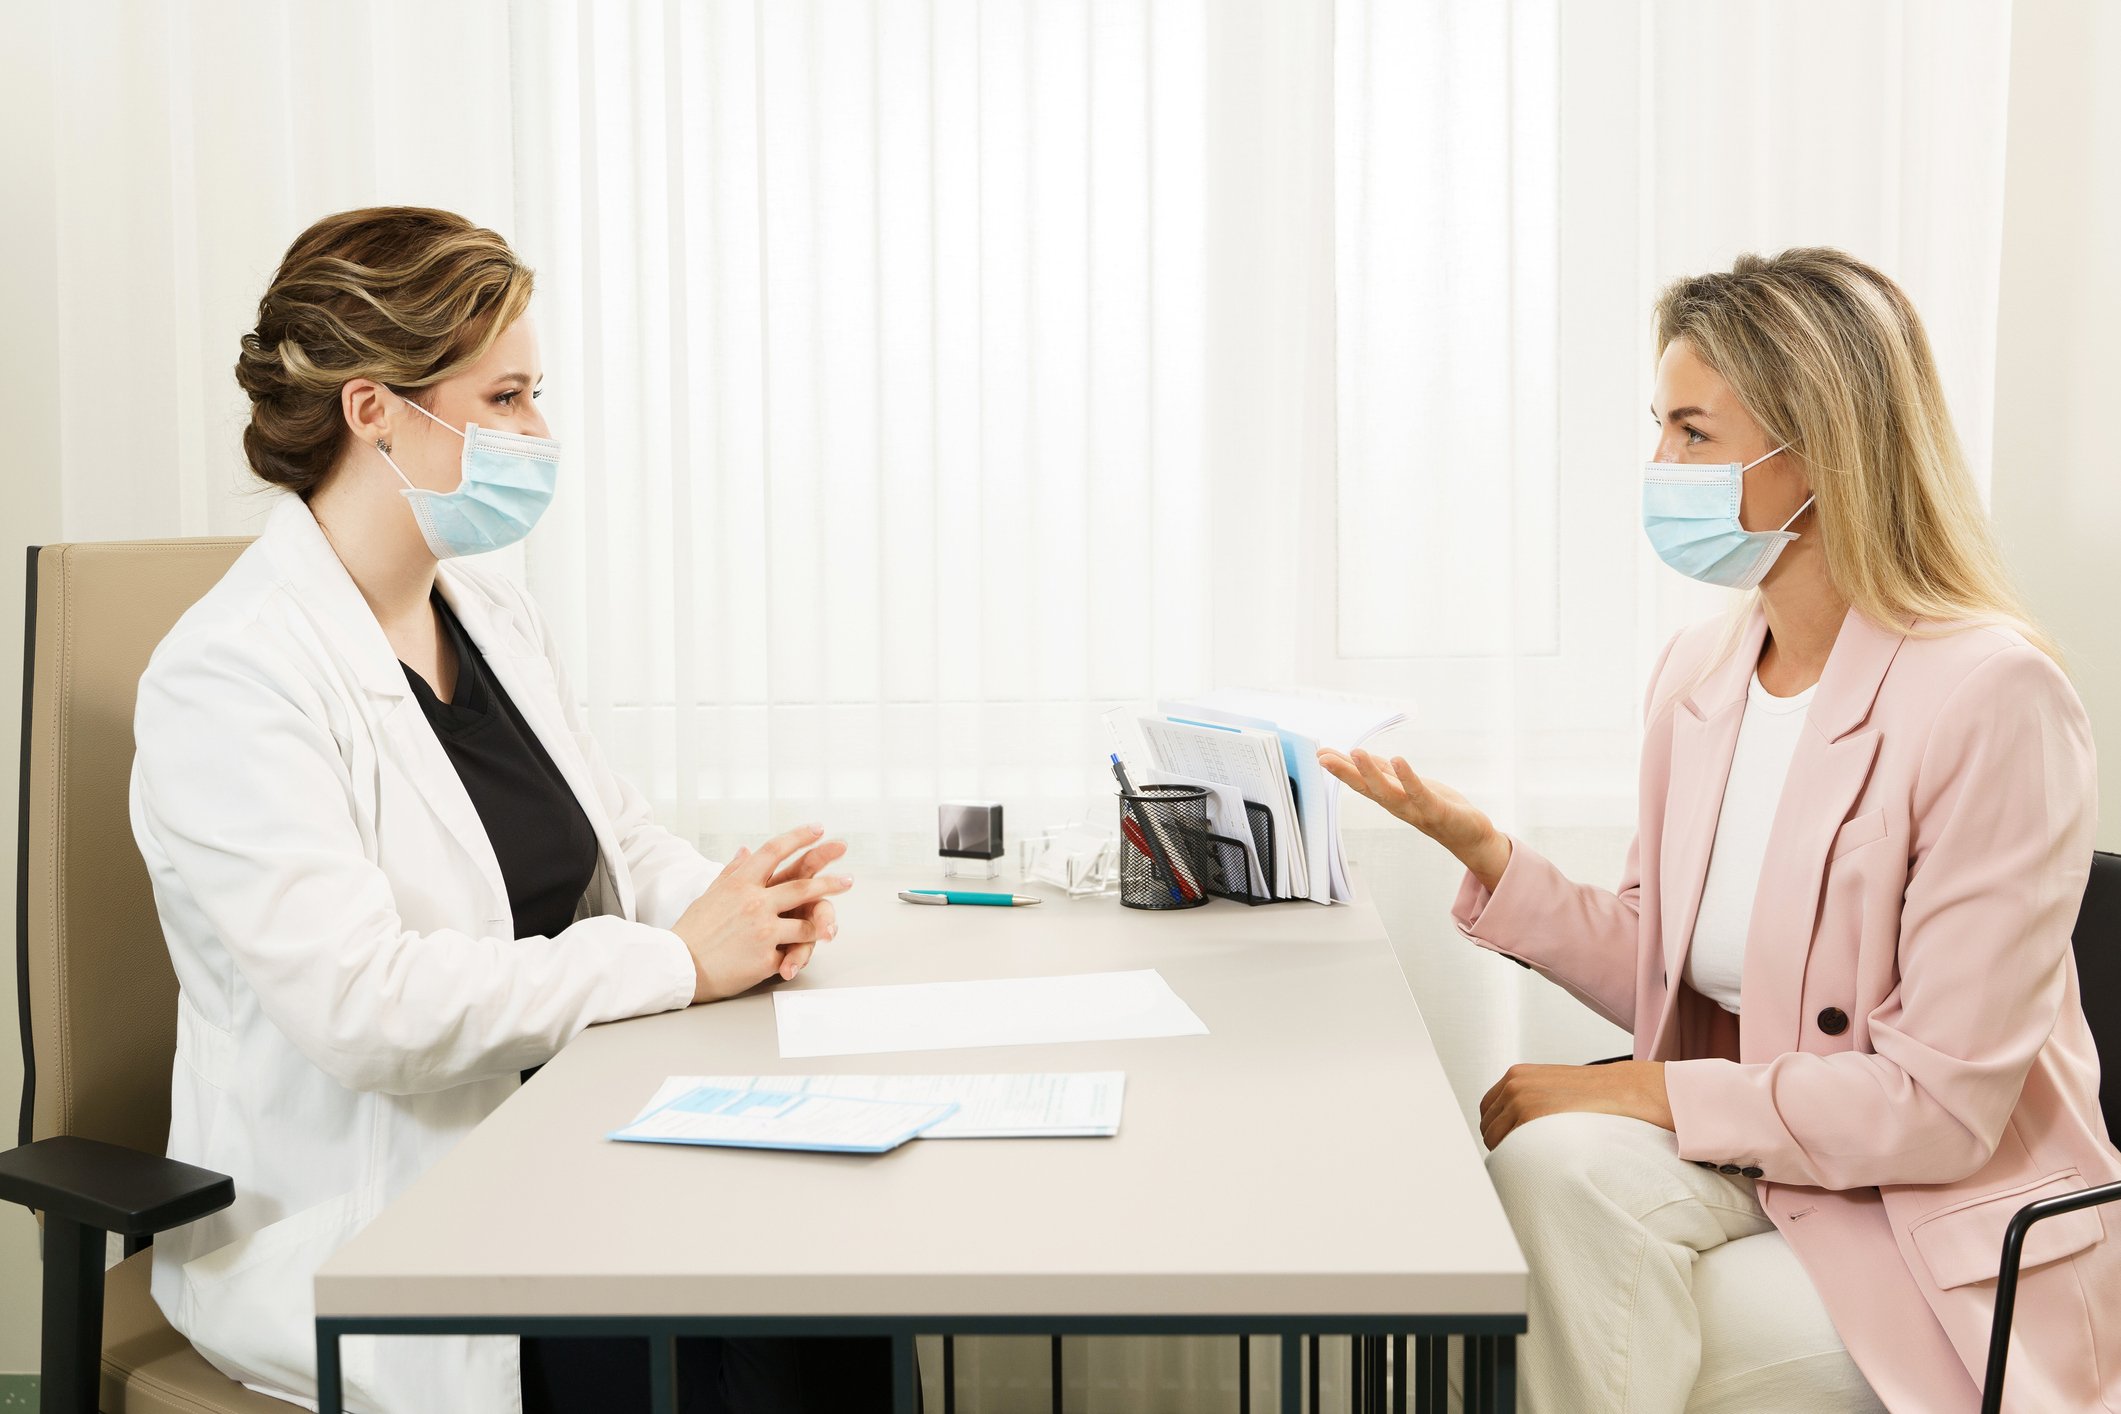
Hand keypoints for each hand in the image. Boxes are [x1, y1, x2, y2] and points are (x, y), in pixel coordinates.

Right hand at [670, 824, 853, 1002]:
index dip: (799, 837)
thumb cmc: (693, 930)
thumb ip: (732, 872)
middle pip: (803, 886)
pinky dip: (793, 955)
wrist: (678, 966)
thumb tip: (745, 851)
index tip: (818, 829)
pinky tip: (798, 957)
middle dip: (830, 882)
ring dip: (824, 924)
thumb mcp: (710, 894)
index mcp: (740, 883)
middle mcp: (755, 902)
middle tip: (848, 879)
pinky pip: (791, 952)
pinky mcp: (766, 957)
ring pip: (807, 924)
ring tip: (832, 925)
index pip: (774, 850)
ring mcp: (763, 930)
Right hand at [1317, 747, 1510, 889]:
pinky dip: (1408, 777)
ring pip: (1387, 791)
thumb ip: (1386, 774)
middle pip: (1366, 788)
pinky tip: (1398, 760)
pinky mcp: (1436, 809)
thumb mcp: (1407, 786)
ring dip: (1370, 773)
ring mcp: (1414, 808)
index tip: (1319, 753)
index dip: (1340, 768)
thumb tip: (1360, 757)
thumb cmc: (1437, 808)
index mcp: (1389, 797)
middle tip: (1322, 757)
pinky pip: (1419, 792)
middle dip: (1344, 772)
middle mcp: (1396, 805)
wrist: (1468, 834)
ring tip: (1355, 753)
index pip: (1360, 781)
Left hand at [1478, 1062, 1671, 1151]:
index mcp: (1516, 1075)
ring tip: (1532, 1161)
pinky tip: (1535, 1162)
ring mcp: (1520, 1100)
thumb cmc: (1595, 1093)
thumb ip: (1529, 1097)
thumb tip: (1511, 1125)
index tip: (1508, 1143)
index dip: (1496, 1130)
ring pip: (1495, 1140)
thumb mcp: (1553, 1085)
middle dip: (1502, 1143)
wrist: (1624, 1090)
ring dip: (1509, 1153)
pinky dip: (1516, 1158)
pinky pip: (1509, 1147)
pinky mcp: (1531, 1117)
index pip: (1487, 1110)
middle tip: (1523, 1157)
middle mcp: (1514, 1085)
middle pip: (1488, 1127)